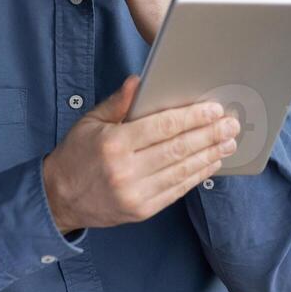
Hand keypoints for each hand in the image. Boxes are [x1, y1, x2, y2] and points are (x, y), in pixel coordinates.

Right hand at [41, 75, 239, 234]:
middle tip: (231, 124)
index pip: (162, 127)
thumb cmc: (77, 154)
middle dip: (209, 134)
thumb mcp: (90, 121)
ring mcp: (135, 194)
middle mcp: (126, 171)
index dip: (192, 117)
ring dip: (210, 155)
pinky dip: (197, 175)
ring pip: (182, 171)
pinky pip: (177, 190)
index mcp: (114, 144)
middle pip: (178, 149)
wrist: (59, 198)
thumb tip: (139, 81)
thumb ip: (118, 102)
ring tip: (228, 142)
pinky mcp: (142, 210)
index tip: (214, 109)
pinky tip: (211, 162)